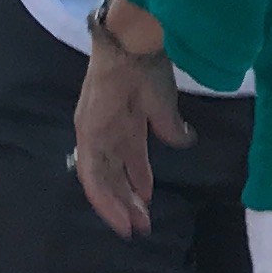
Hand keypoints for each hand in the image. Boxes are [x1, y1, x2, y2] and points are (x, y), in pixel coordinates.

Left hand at [71, 9, 194, 238]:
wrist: (134, 46)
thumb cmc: (148, 69)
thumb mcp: (163, 106)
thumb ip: (170, 128)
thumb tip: (183, 140)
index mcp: (118, 125)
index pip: (123, 163)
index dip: (135, 185)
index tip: (147, 206)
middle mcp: (101, 133)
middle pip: (111, 176)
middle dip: (127, 202)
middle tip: (141, 225)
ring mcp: (92, 134)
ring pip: (101, 180)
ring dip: (116, 205)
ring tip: (132, 226)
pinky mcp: (88, 135)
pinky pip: (93, 174)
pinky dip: (105, 195)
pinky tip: (119, 212)